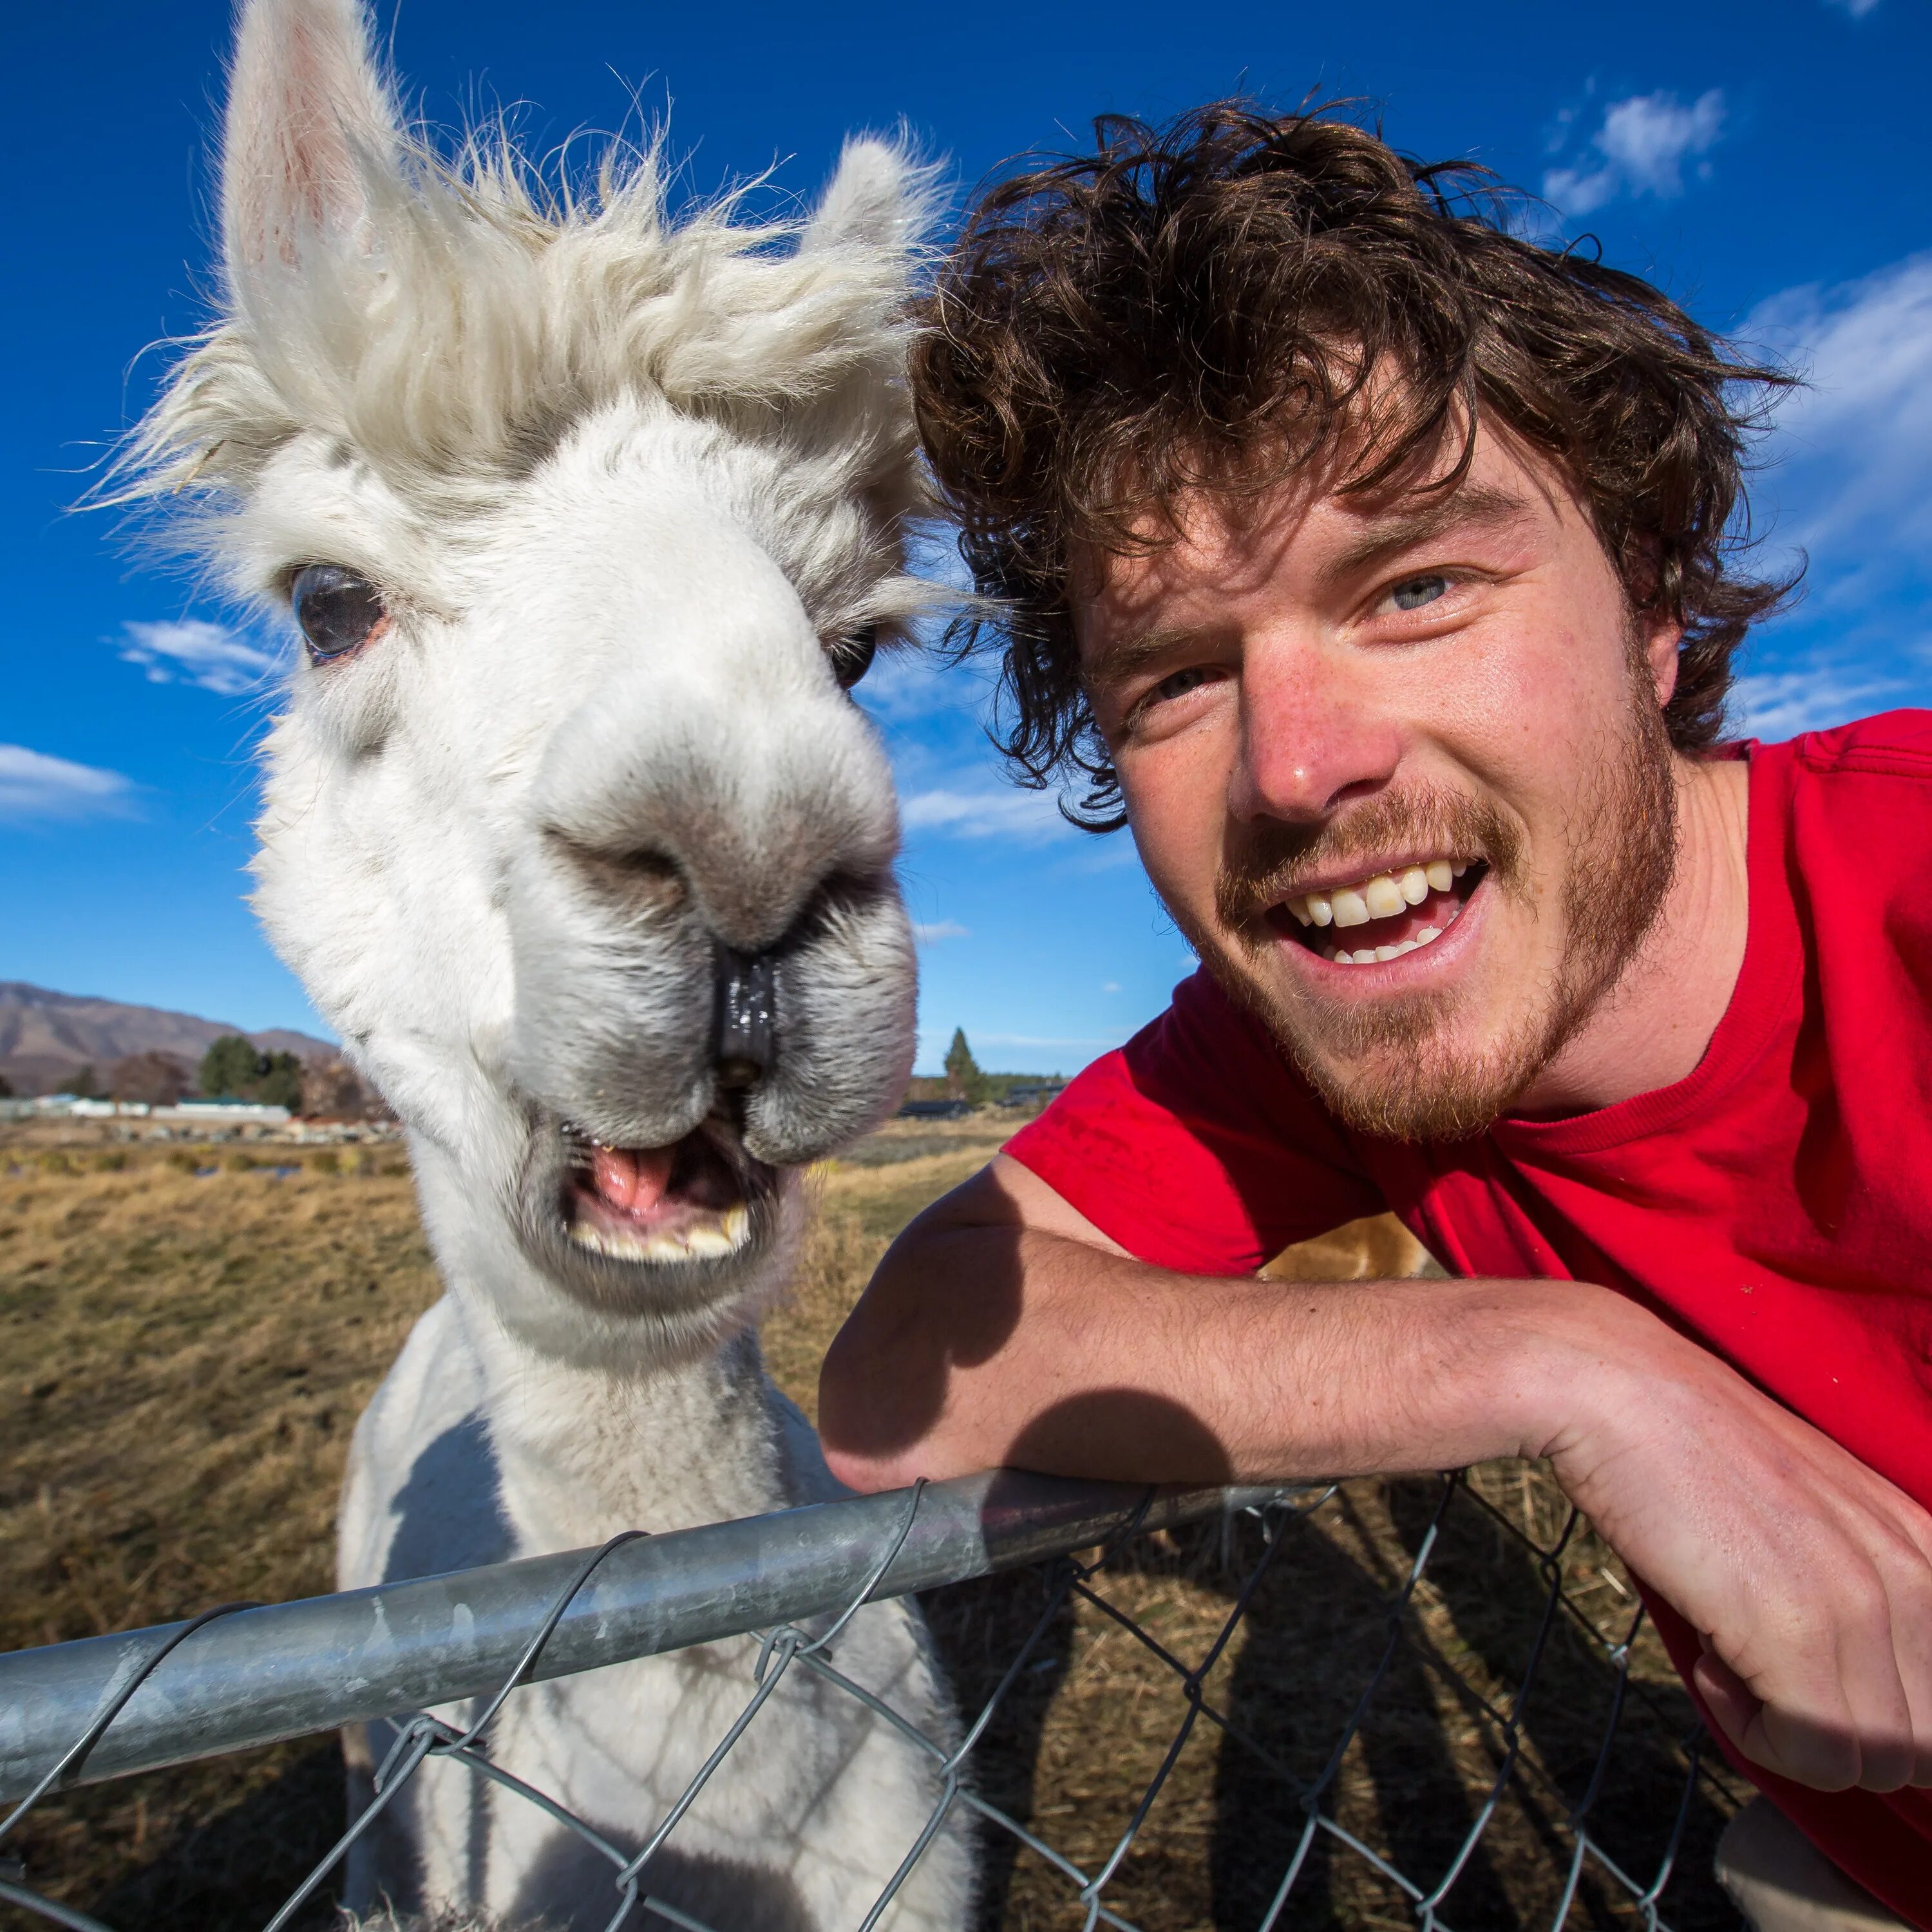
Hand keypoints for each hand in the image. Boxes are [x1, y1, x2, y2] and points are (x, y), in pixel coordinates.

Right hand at [1538, 1300, 1931, 1792]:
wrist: (1612, 1390)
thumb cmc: (1683, 1443)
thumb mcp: (1803, 1504)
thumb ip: (1850, 1573)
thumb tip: (1844, 1670)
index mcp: (1922, 1542)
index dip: (1870, 1708)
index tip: (1792, 1668)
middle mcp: (1914, 1574)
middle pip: (1921, 1739)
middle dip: (1837, 1733)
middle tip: (1760, 1672)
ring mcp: (1861, 1604)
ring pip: (1876, 1760)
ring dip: (1793, 1734)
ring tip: (1728, 1659)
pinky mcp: (1799, 1632)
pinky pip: (1811, 1755)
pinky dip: (1753, 1735)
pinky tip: (1706, 1661)